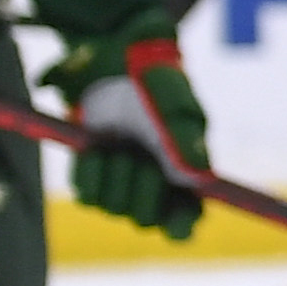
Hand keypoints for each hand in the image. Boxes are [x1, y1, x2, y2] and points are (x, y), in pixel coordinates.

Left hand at [51, 20, 210, 239]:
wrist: (111, 57)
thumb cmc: (153, 79)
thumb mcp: (173, 103)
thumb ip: (185, 138)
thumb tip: (200, 176)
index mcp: (182, 174)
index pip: (184, 222)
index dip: (180, 228)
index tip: (176, 224)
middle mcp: (151, 184)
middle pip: (146, 219)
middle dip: (143, 191)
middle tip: (142, 161)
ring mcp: (118, 180)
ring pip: (113, 209)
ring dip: (115, 178)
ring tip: (118, 146)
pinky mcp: (89, 172)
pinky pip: (86, 194)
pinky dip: (90, 173)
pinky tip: (96, 149)